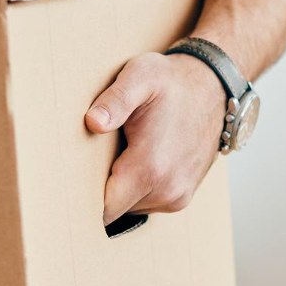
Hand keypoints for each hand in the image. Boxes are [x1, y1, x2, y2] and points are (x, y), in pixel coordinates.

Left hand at [85, 52, 225, 225]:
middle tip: (95, 157)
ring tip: (122, 154)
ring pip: (130, 208)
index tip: (72, 179)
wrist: (213, 88)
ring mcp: (177, 197)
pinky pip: (147, 203)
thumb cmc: (172, 82)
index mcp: (151, 167)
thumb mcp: (141, 76)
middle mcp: (168, 189)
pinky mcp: (182, 197)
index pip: (105, 208)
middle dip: (101, 189)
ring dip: (121, 188)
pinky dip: (138, 188)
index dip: (84, 196)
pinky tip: (138, 160)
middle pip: (115, 209)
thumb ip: (115, 100)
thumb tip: (93, 122)